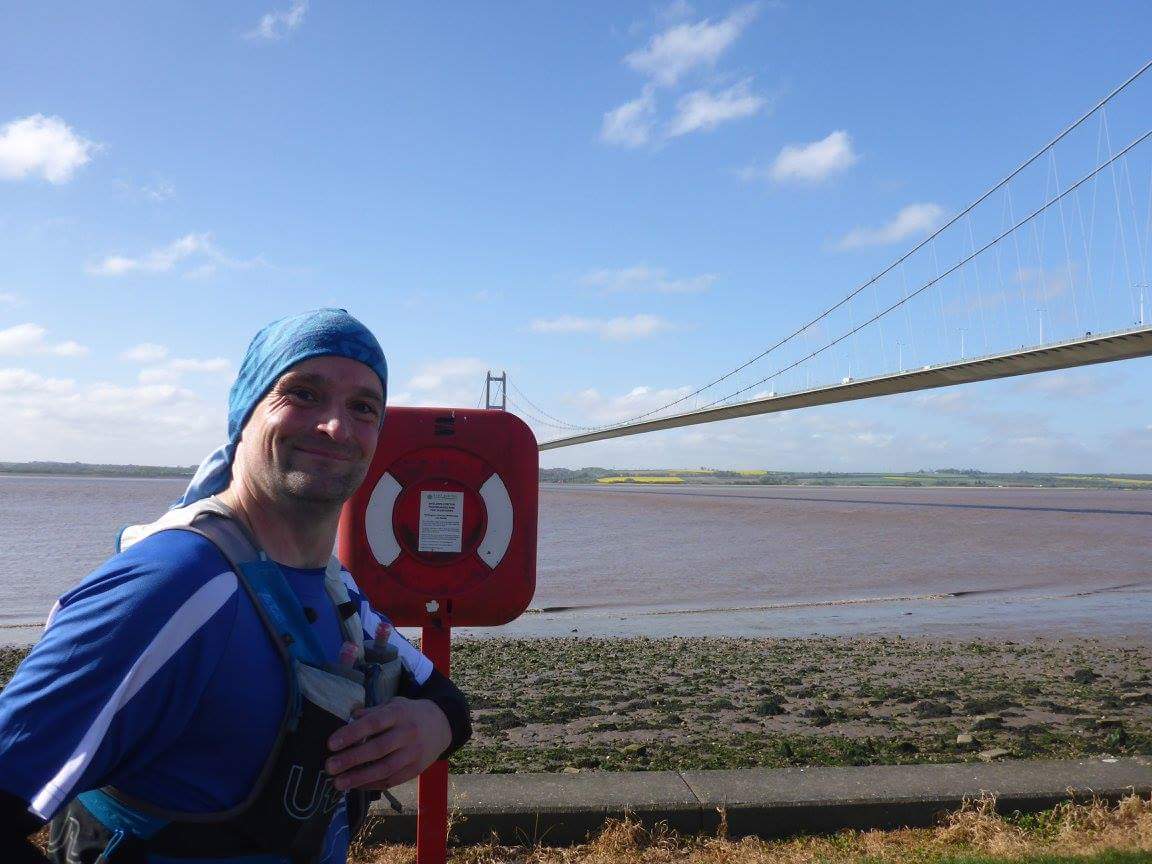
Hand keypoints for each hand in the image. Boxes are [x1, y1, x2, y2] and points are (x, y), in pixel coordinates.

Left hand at [325, 697, 451, 791]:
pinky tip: (356, 786)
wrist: (442, 725)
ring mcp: (413, 753)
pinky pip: (392, 780)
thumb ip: (372, 713)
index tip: (331, 744)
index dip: (352, 734)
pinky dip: (372, 784)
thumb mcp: (393, 705)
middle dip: (351, 759)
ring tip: (338, 783)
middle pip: (377, 749)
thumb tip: (349, 718)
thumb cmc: (410, 713)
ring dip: (359, 778)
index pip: (373, 723)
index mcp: (399, 714)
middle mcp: (408, 734)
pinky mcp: (416, 769)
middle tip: (329, 767)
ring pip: (384, 769)